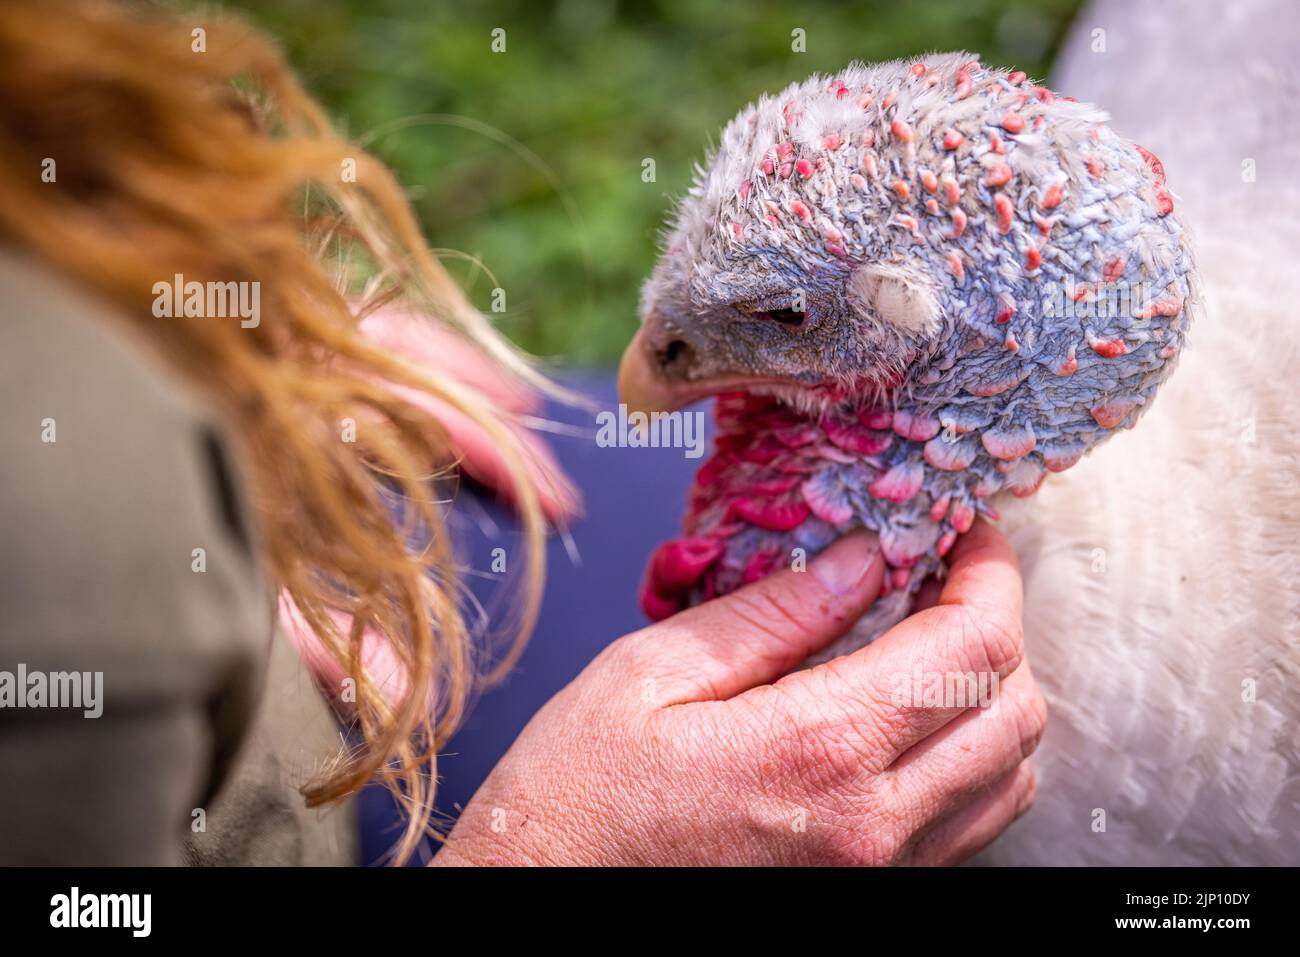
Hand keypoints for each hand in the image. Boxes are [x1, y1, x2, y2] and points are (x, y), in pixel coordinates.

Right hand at [434, 519, 1045, 865]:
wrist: (545, 901)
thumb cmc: (577, 799)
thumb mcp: (650, 674)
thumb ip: (769, 614)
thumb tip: (859, 559)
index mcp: (818, 750)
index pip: (974, 647)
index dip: (990, 572)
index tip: (968, 532)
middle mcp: (871, 822)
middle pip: (1015, 712)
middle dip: (998, 626)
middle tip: (942, 578)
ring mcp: (879, 870)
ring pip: (1008, 775)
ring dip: (991, 695)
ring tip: (926, 644)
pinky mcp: (869, 895)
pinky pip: (969, 823)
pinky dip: (969, 758)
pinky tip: (907, 720)